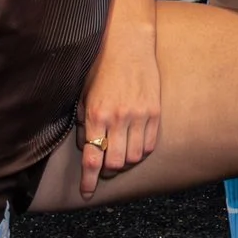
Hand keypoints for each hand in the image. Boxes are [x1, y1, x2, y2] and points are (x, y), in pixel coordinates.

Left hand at [78, 23, 162, 194]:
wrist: (128, 44)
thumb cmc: (101, 68)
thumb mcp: (83, 95)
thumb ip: (84, 122)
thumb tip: (87, 146)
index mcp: (96, 114)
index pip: (92, 158)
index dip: (89, 180)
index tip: (86, 193)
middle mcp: (118, 118)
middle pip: (115, 163)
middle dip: (107, 171)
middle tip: (103, 168)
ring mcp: (139, 115)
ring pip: (134, 157)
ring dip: (125, 162)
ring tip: (119, 154)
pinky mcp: (154, 112)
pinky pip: (149, 145)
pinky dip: (141, 151)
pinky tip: (133, 144)